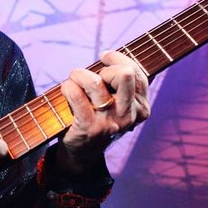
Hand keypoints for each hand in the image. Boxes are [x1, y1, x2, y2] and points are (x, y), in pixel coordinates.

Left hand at [58, 50, 149, 173]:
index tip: (104, 57)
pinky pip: (76, 94)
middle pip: (124, 74)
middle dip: (105, 67)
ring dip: (79, 74)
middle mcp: (129, 115)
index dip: (118, 58)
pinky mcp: (89, 127)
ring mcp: (110, 122)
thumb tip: (112, 55)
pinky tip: (66, 90)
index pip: (136, 72)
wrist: (82, 152)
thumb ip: (121, 81)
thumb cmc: (97, 116)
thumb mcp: (117, 102)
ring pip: (95, 81)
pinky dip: (67, 86)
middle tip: (92, 75)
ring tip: (74, 80)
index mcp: (141, 107)